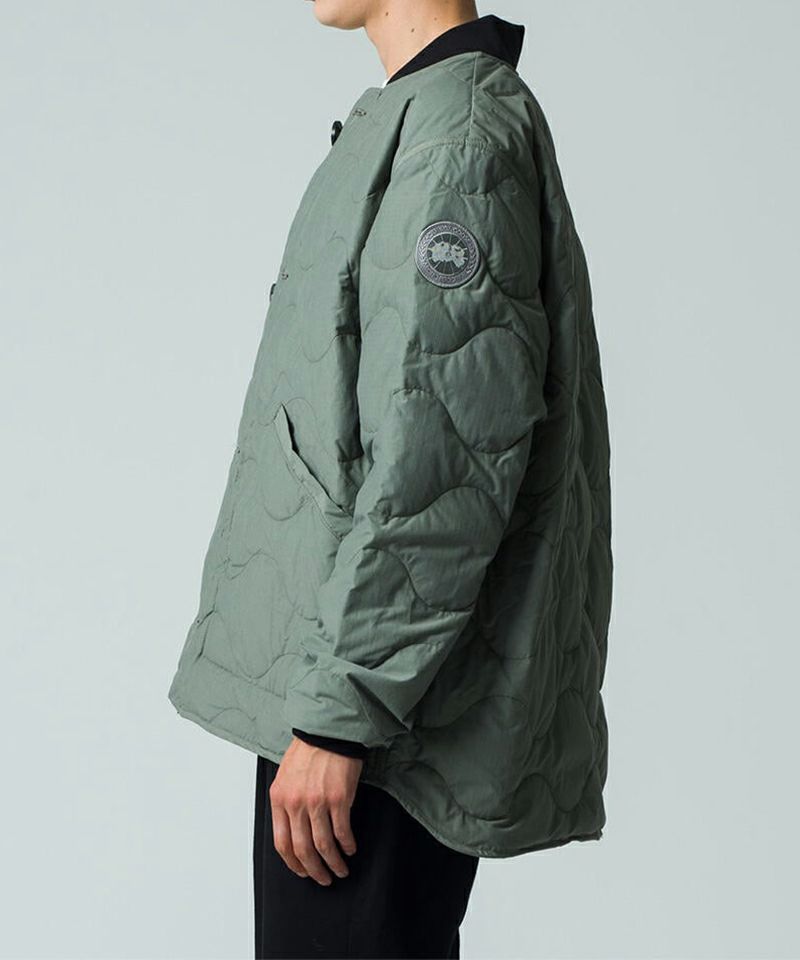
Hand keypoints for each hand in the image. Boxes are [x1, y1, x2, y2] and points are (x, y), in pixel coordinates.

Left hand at [269, 736, 362, 884]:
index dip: (293, 863)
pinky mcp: (338, 798)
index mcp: (279, 799)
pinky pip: (342, 831)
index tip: (303, 872)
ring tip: (340, 870)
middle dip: (314, 870)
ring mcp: (317, 802)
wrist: (328, 731)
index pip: (282, 844)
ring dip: (333, 863)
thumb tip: (294, 831)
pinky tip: (350, 849)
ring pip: (323, 845)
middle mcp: (296, 803)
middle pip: (303, 849)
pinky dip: (347, 845)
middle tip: (323, 879)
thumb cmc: (308, 751)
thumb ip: (286, 802)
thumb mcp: (285, 776)